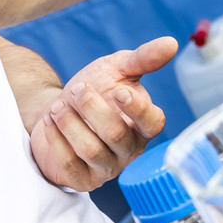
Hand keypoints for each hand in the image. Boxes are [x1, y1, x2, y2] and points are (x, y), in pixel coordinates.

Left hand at [29, 37, 176, 191]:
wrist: (56, 109)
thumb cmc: (94, 89)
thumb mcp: (117, 68)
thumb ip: (143, 58)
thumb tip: (172, 42)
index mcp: (143, 124)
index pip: (153, 123)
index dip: (138, 109)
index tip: (118, 91)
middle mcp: (129, 149)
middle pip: (116, 135)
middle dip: (91, 108)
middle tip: (77, 89)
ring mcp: (106, 167)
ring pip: (91, 150)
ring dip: (70, 123)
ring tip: (58, 106)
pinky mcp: (83, 180)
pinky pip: (70, 165)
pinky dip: (56, 140)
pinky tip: (50, 122)